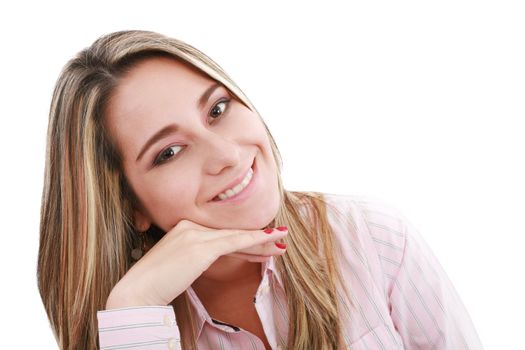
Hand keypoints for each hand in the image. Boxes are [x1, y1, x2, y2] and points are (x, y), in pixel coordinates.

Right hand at [105, 219, 287, 308]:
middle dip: (256, 240)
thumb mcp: (176, 266)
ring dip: (262, 241)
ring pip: (236, 237)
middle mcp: (190, 226)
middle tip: (278, 241)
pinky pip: (235, 241)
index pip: (220, 235)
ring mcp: (195, 234)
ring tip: (282, 241)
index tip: (260, 246)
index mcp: (183, 228)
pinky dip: (256, 240)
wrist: (136, 293)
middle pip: (230, 234)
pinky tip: (272, 239)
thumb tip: (206, 262)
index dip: (242, 241)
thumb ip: (193, 258)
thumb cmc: (152, 285)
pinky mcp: (201, 247)